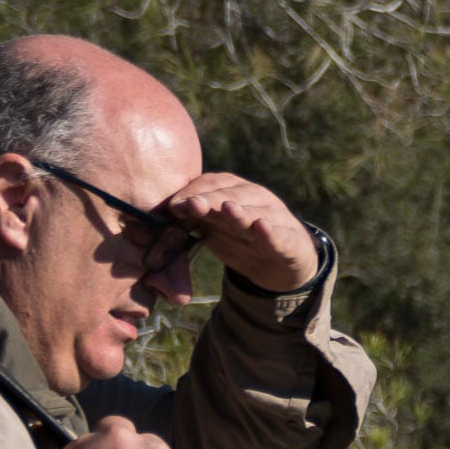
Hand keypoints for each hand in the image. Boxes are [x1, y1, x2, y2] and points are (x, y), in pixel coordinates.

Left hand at [155, 171, 318, 295]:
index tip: (173, 206)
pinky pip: (281, 236)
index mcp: (235, 192)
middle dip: (211, 200)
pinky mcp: (291, 242)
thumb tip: (158, 214)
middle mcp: (256, 199)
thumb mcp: (216, 228)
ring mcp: (276, 219)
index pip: (213, 184)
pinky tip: (261, 228)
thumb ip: (194, 218)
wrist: (282, 263)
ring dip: (241, 211)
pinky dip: (272, 232)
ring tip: (227, 210)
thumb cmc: (243, 239)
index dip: (194, 193)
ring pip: (257, 213)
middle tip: (192, 205)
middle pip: (232, 195)